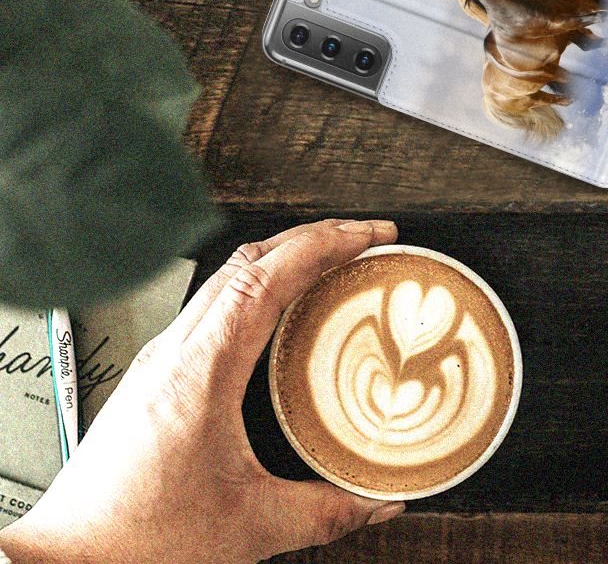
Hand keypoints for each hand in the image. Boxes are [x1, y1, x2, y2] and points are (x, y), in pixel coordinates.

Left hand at [0, 219, 403, 563]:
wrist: (69, 560)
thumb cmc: (137, 540)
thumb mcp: (250, 526)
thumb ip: (326, 512)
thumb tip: (379, 501)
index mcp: (201, 370)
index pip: (267, 277)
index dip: (323, 245)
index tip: (366, 235)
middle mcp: (176, 350)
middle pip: (249, 259)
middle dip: (312, 237)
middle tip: (361, 238)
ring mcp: (161, 355)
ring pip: (227, 276)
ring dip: (283, 257)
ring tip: (329, 262)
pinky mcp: (155, 372)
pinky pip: (214, 304)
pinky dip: (257, 286)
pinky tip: (279, 311)